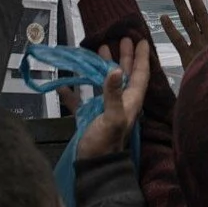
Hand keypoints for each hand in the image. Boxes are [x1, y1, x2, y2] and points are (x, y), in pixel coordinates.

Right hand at [77, 38, 150, 158]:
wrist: (94, 167)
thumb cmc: (107, 142)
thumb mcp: (112, 117)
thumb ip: (112, 94)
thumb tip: (114, 69)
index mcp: (131, 100)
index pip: (140, 74)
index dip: (142, 57)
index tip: (143, 40)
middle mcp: (120, 101)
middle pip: (125, 74)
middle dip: (125, 56)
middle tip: (122, 38)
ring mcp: (105, 108)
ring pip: (106, 83)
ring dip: (103, 66)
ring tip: (100, 49)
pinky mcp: (89, 117)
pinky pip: (82, 99)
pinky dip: (74, 91)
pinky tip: (64, 83)